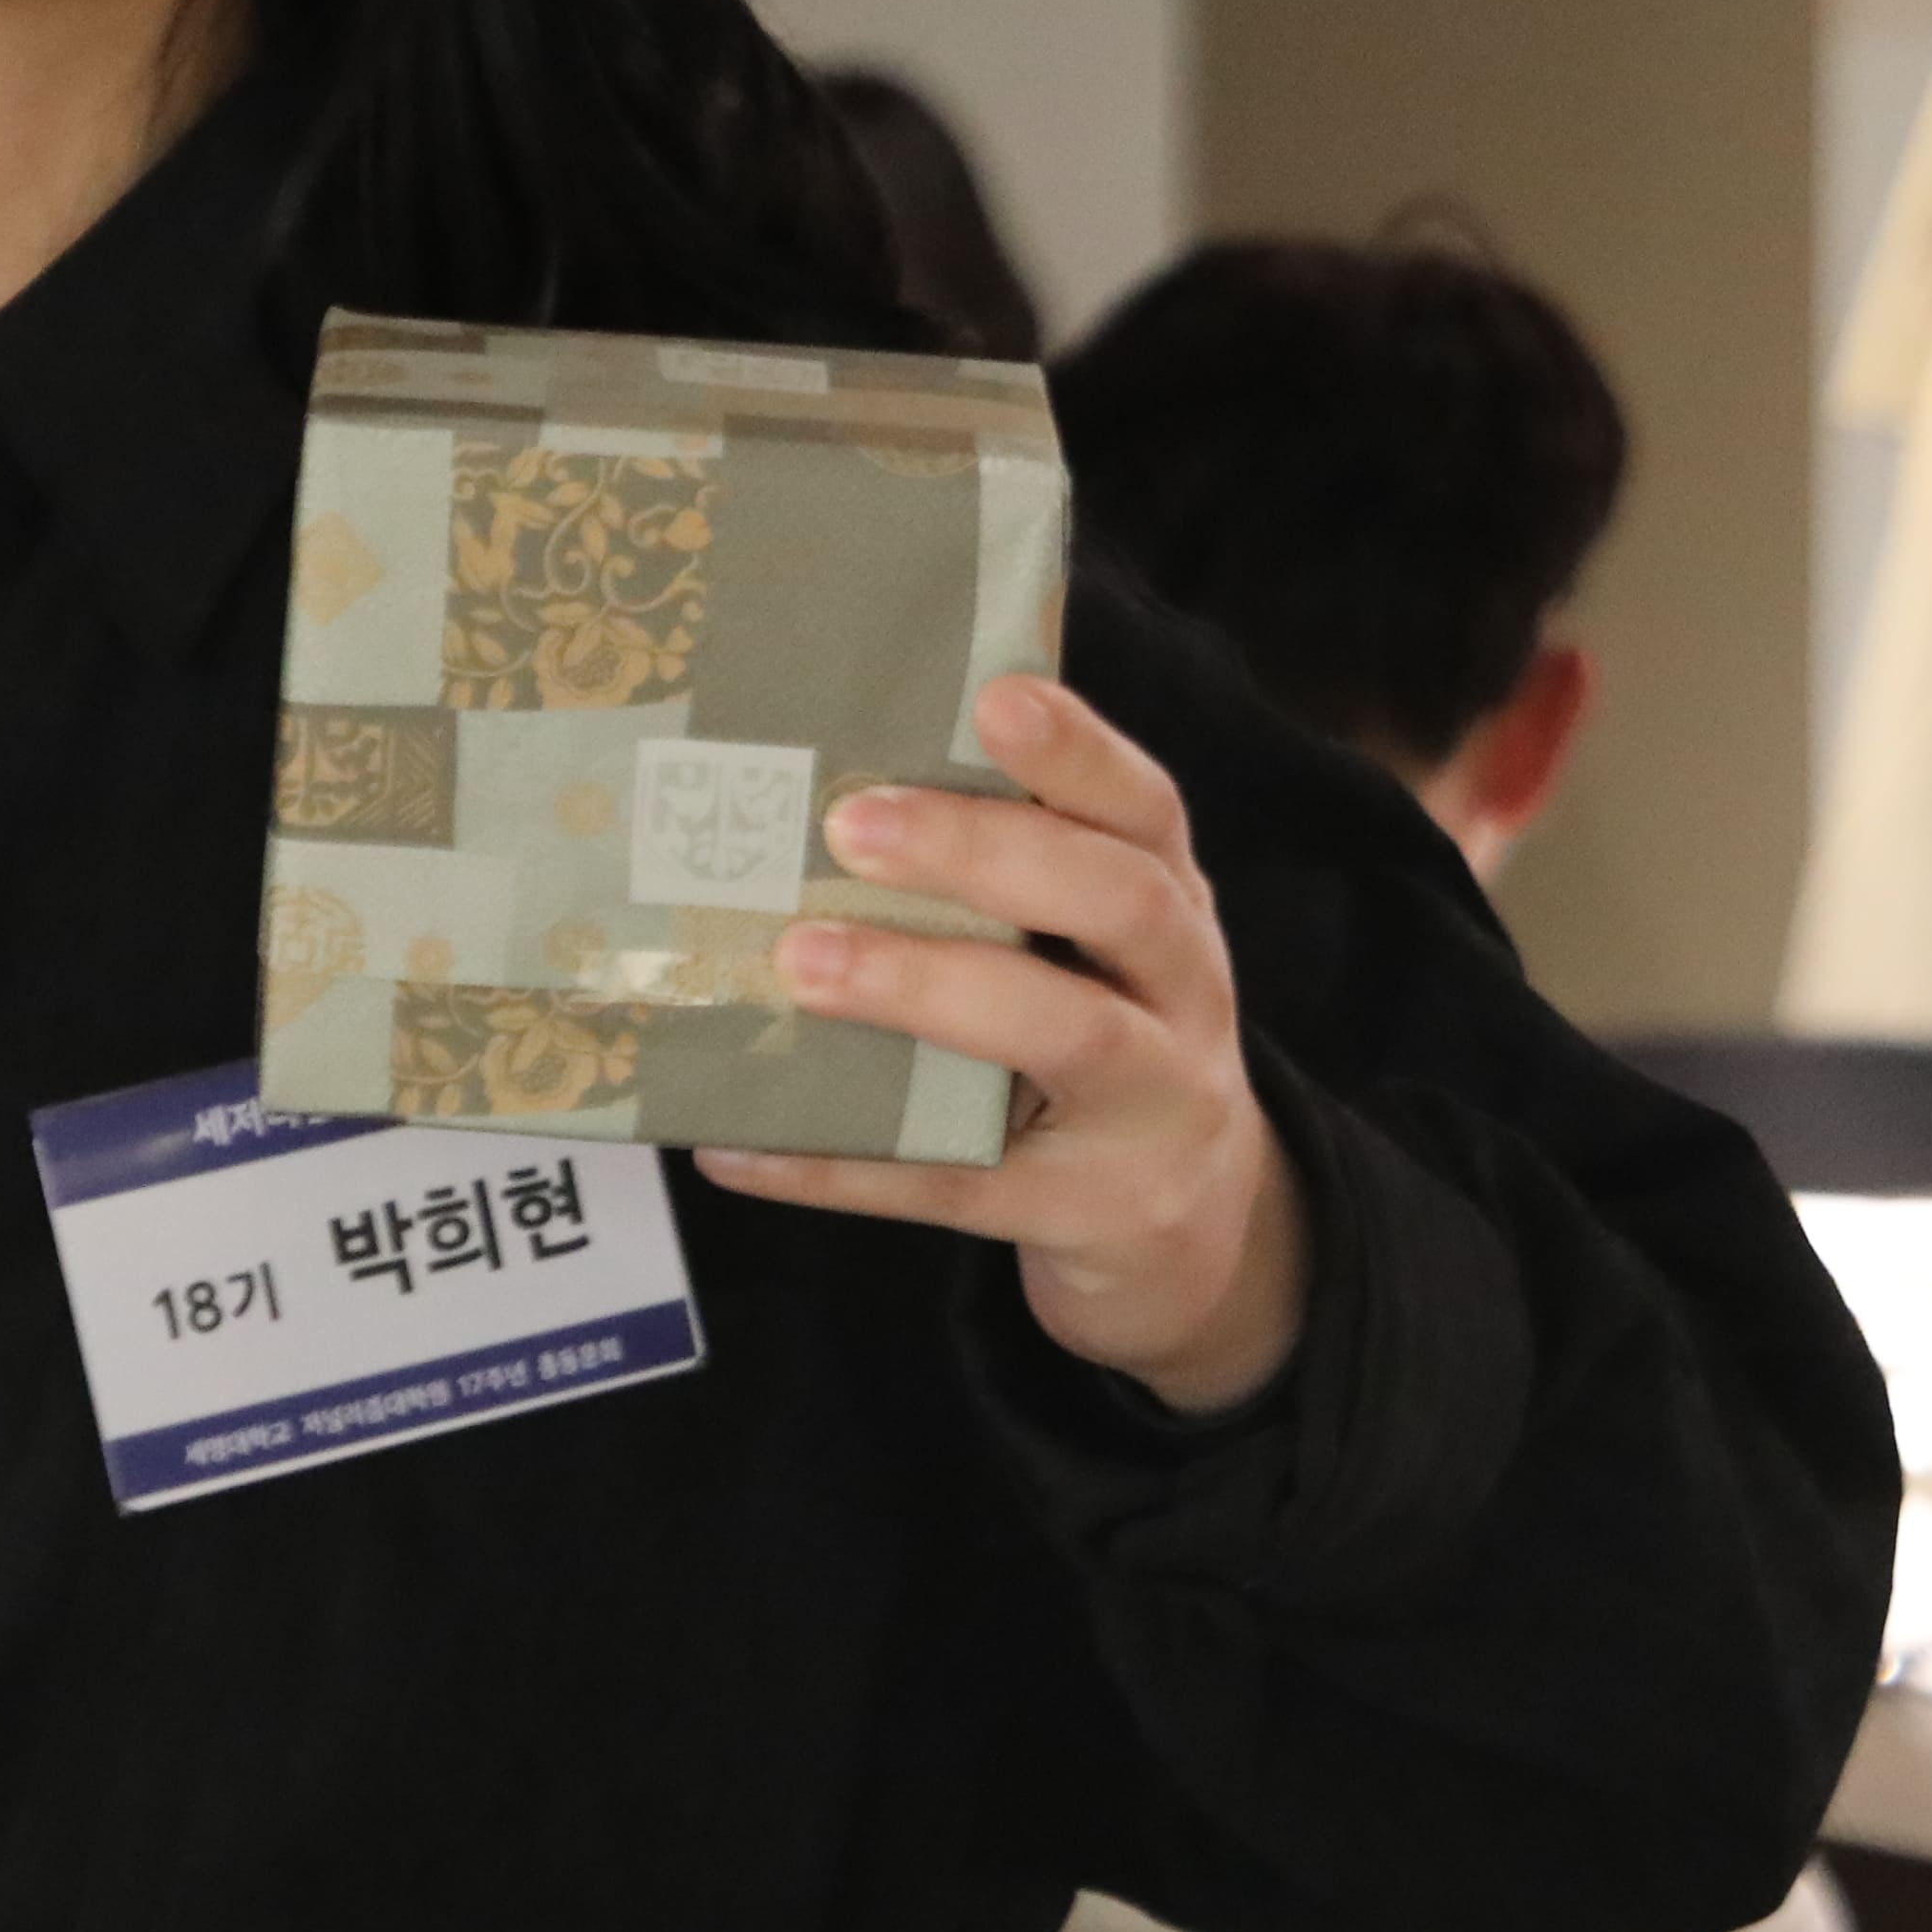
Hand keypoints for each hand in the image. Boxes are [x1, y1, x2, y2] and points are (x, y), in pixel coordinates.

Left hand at [699, 675, 1301, 1411]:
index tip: (996, 696)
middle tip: (852, 824)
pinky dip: (844, 1165)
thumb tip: (815, 790)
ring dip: (928, 989)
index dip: (1079, 751)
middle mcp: (1185, 994)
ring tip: (803, 964)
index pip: (1145, 810)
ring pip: (1066, 1035)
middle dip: (989, 854)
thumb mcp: (1091, 956)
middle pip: (1121, 901)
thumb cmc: (1100, 1049)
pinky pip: (959, 1185)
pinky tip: (740, 1146)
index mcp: (1171, 906)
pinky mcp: (1090, 1212)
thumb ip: (1009, 882)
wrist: (1191, 1234)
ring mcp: (1153, 1110)